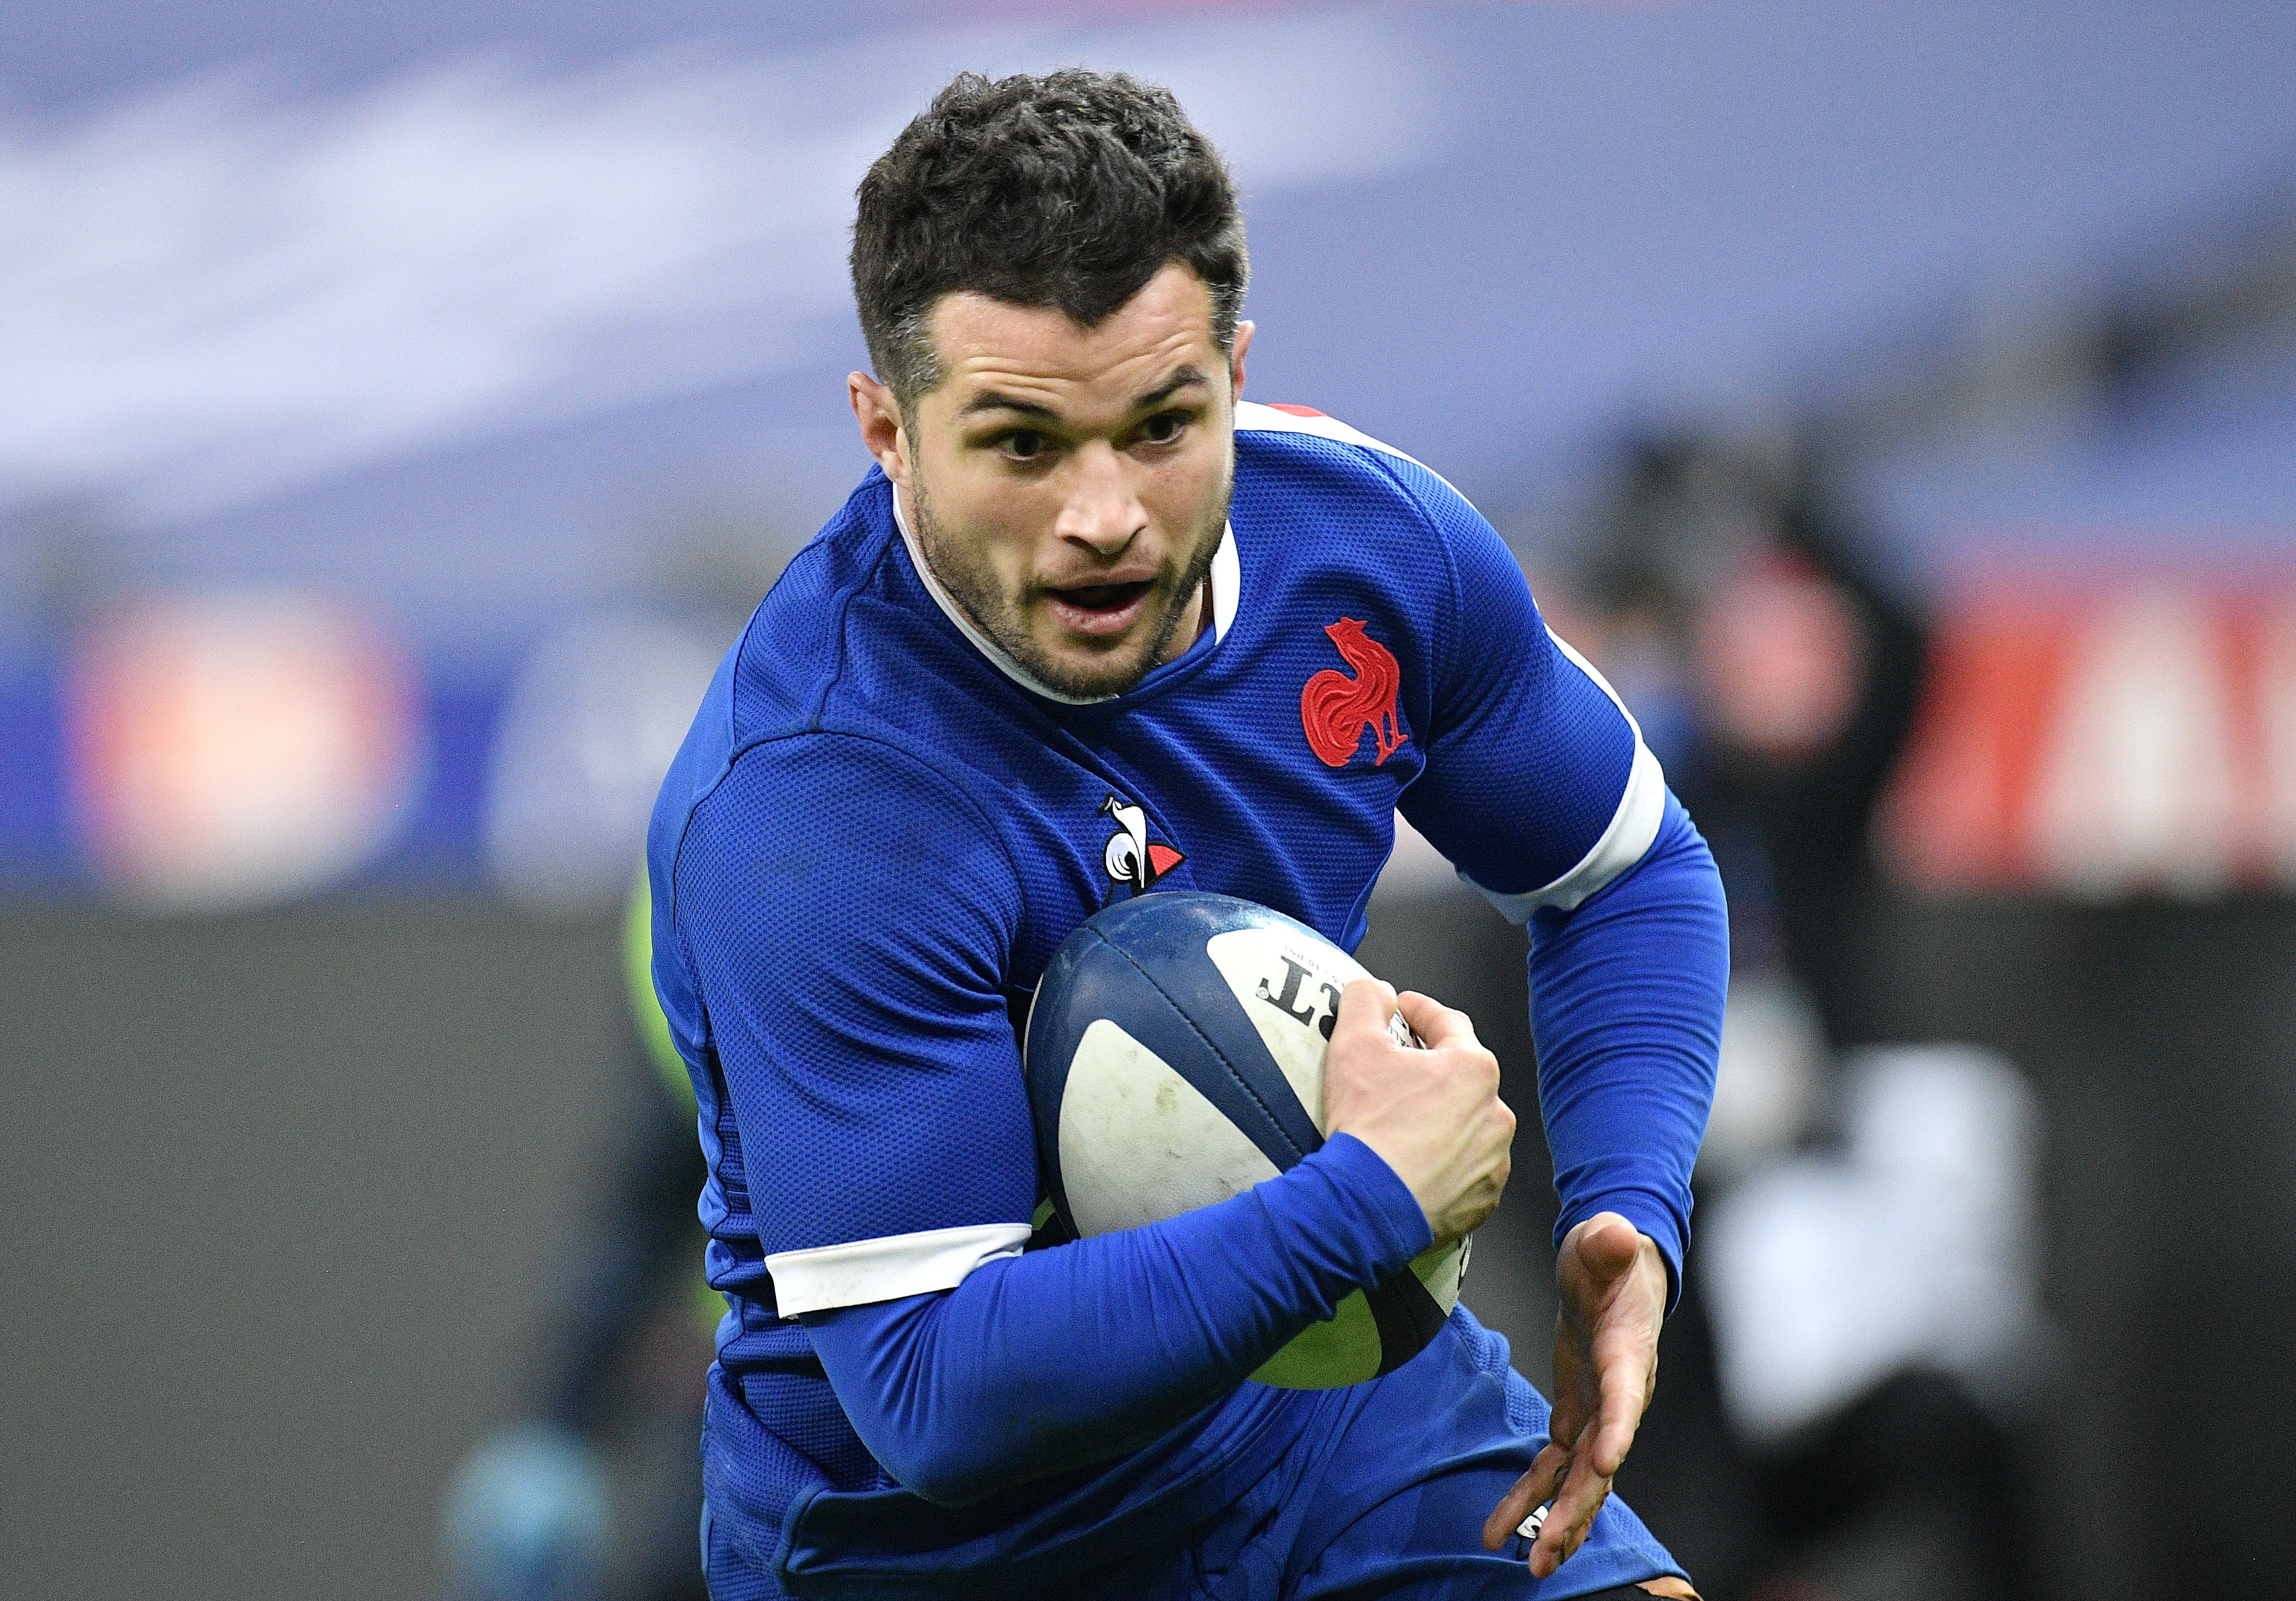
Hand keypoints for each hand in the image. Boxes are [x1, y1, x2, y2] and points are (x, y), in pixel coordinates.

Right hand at [1321, 981, 1513, 1244]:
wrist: (1367, 1205)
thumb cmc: (1368, 1128)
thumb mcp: (1353, 1044)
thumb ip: (1365, 1001)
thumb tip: (1375, 989)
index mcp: (1474, 1068)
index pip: (1447, 1023)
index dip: (1418, 1011)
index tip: (1400, 1010)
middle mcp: (1495, 1112)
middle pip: (1459, 1076)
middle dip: (1429, 1069)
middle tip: (1392, 1073)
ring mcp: (1493, 1159)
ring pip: (1466, 1124)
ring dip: (1441, 1118)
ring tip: (1401, 1126)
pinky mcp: (1483, 1198)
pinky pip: (1466, 1169)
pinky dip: (1445, 1162)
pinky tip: (1414, 1163)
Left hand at [1480, 1213, 1666, 1577]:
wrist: (1613, 1269)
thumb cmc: (1609, 1254)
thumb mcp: (1603, 1243)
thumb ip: (1607, 1244)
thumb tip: (1613, 1231)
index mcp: (1628, 1355)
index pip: (1624, 1395)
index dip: (1618, 1426)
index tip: (1606, 1458)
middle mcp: (1620, 1396)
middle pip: (1602, 1463)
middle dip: (1576, 1511)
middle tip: (1548, 1553)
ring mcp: (1598, 1413)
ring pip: (1580, 1480)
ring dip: (1555, 1522)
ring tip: (1530, 1565)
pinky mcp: (1576, 1415)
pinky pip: (1553, 1466)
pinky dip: (1531, 1496)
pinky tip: (1503, 1529)